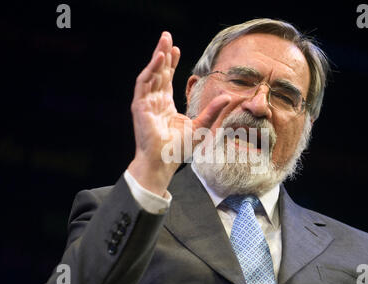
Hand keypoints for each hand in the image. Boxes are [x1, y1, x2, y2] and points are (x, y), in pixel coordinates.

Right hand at [128, 31, 229, 195]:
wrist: (164, 163)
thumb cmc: (179, 150)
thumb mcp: (202, 126)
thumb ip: (213, 110)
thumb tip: (228, 96)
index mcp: (165, 105)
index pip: (167, 79)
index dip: (172, 63)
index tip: (178, 49)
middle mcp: (155, 101)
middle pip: (158, 72)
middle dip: (163, 53)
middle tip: (167, 36)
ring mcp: (146, 103)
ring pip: (151, 73)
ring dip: (157, 56)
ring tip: (164, 40)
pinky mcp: (139, 106)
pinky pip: (144, 83)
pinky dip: (151, 69)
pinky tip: (160, 58)